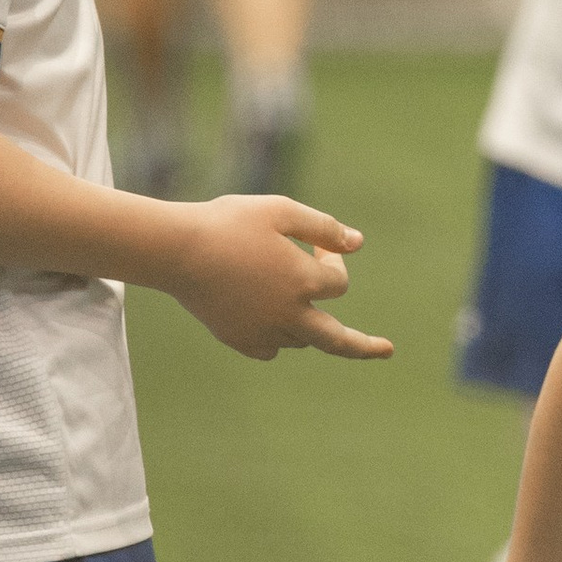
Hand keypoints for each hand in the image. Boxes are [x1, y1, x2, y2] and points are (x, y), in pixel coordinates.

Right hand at [167, 198, 393, 361]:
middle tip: (387, 350)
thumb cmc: (228, 223)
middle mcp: (288, 315)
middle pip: (337, 339)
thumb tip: (358, 243)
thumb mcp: (280, 211)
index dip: (331, 259)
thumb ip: (323, 227)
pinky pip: (270, 348)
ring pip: (301, 339)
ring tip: (312, 315)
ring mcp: (262, 331)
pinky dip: (278, 338)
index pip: (338, 282)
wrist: (174, 250)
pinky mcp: (238, 339)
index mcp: (303, 282)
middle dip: (364, 346)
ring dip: (311, 325)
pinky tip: (276, 327)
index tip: (316, 245)